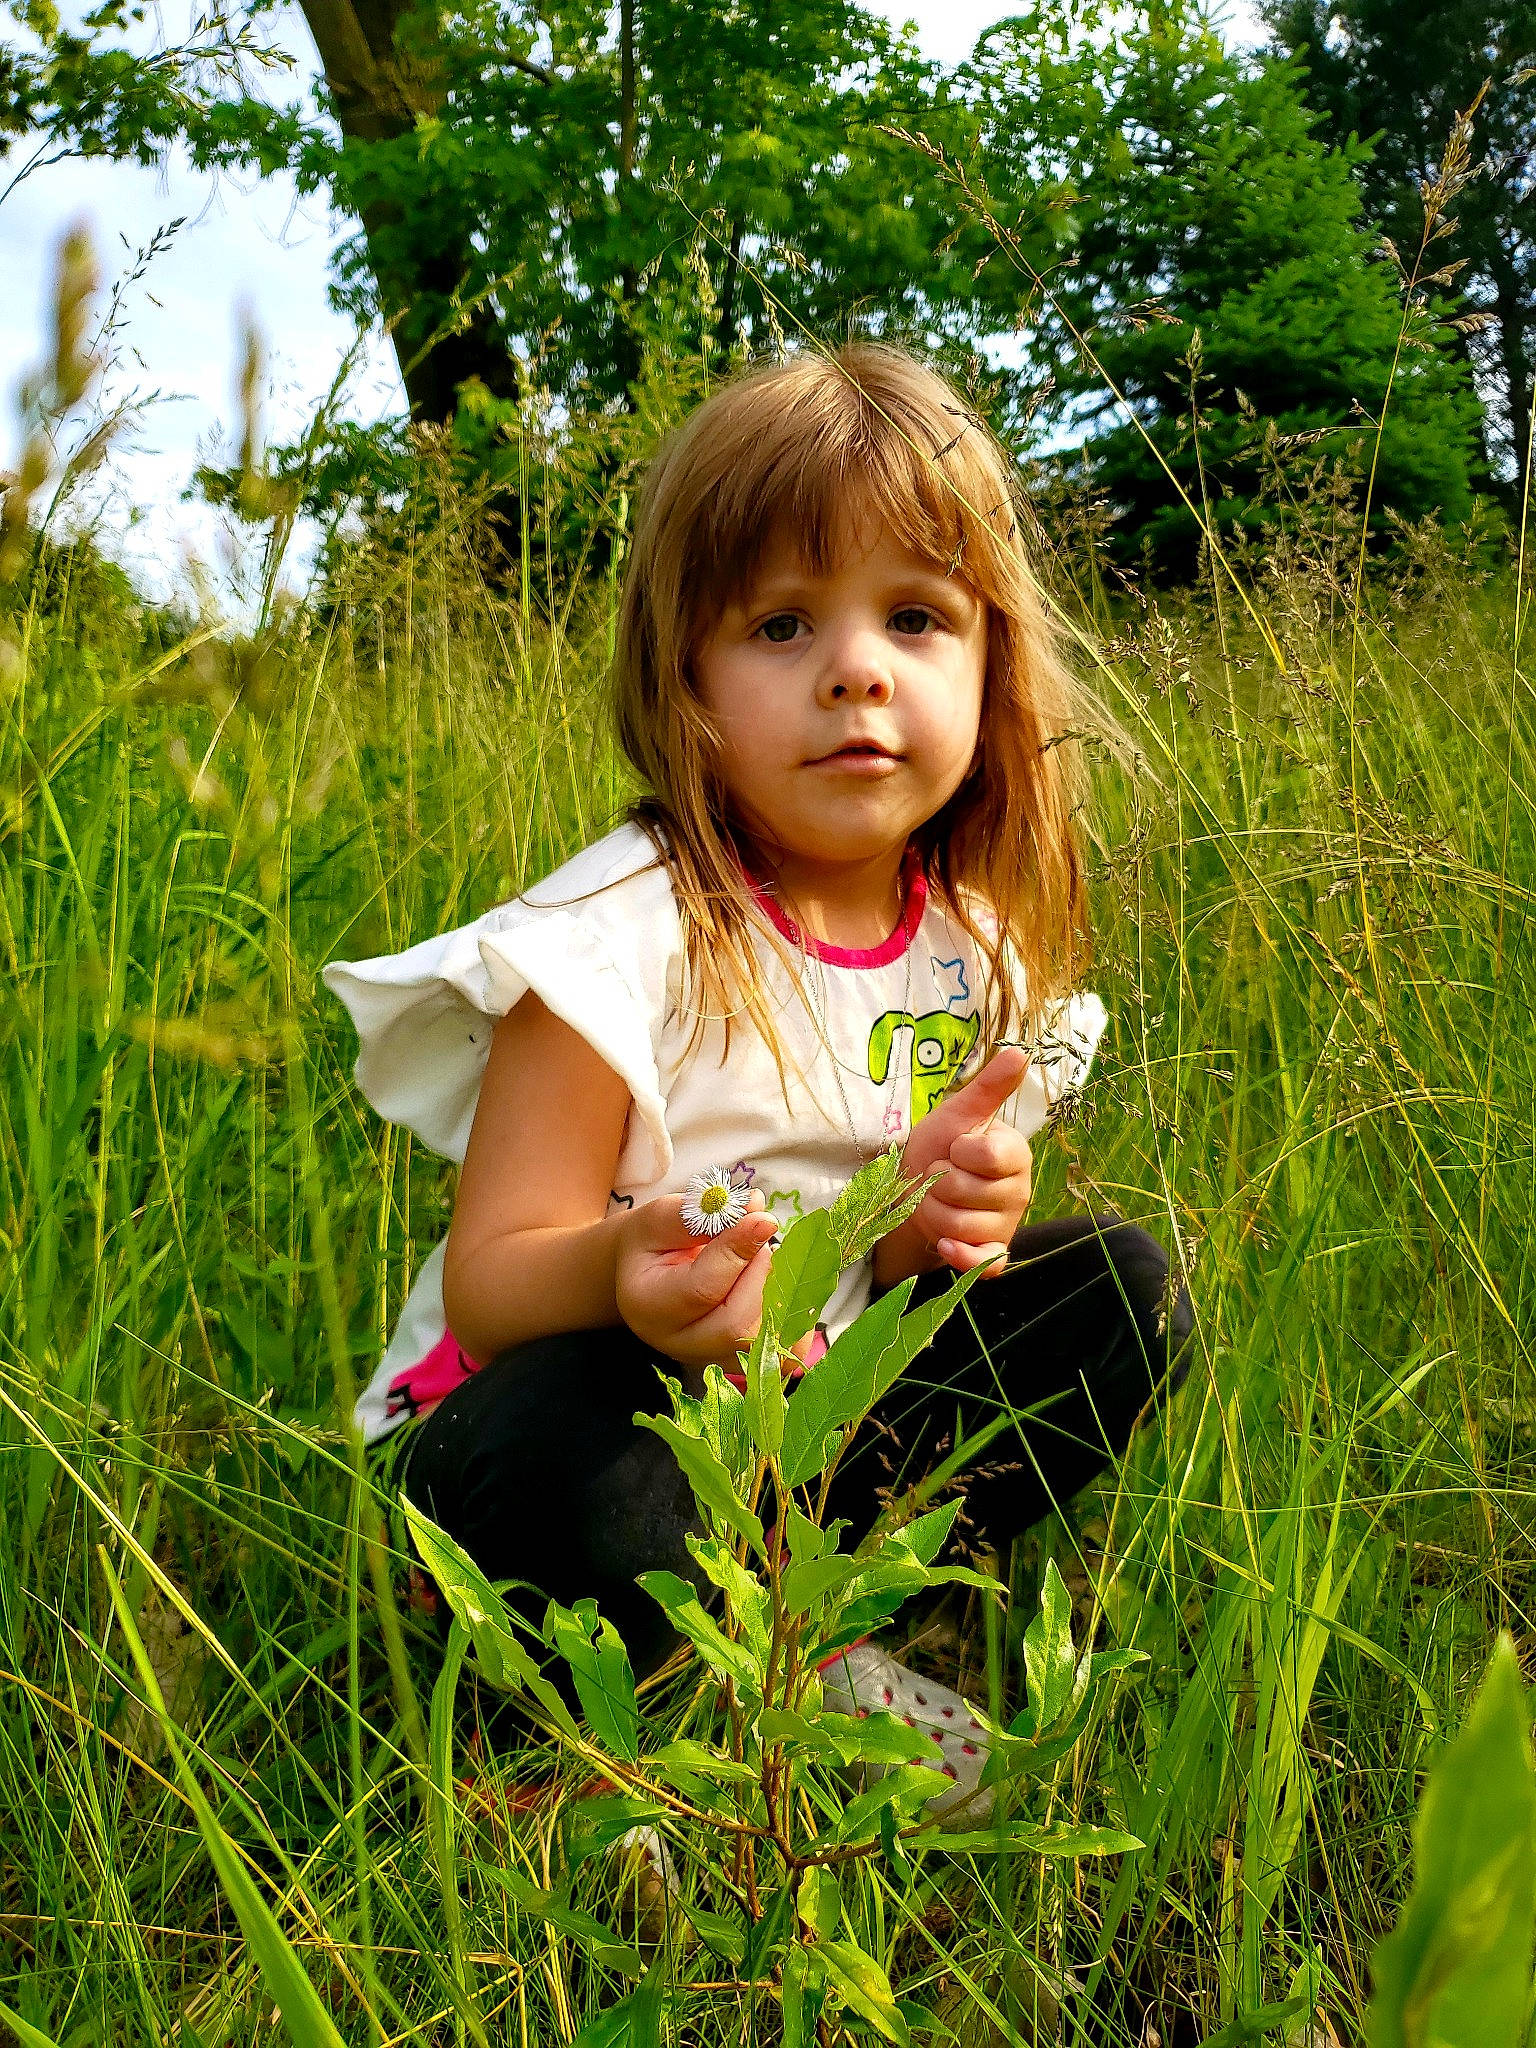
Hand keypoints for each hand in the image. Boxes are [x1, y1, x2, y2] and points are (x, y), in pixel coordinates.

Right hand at [616, 1187, 781, 1369]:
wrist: (646, 1275)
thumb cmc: (652, 1242)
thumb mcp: (662, 1218)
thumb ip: (705, 1215)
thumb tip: (757, 1209)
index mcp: (651, 1306)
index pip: (703, 1289)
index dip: (739, 1251)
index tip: (763, 1219)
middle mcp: (680, 1342)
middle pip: (737, 1325)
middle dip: (761, 1274)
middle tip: (758, 1238)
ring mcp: (712, 1358)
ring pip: (764, 1340)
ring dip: (779, 1291)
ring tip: (762, 1258)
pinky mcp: (741, 1360)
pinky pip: (783, 1350)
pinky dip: (794, 1315)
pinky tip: (781, 1282)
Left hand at [873, 1048, 1033, 1287]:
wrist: (913, 1190)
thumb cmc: (939, 1147)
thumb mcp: (956, 1114)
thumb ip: (988, 1088)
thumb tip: (1020, 1052)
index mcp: (1014, 1154)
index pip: (985, 1155)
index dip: (958, 1152)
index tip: (955, 1147)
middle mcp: (1019, 1190)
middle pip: (967, 1192)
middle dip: (937, 1183)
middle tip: (939, 1177)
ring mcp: (1006, 1225)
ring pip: (962, 1227)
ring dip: (933, 1213)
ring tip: (936, 1201)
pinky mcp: (993, 1254)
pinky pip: (987, 1265)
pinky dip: (962, 1256)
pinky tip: (944, 1244)